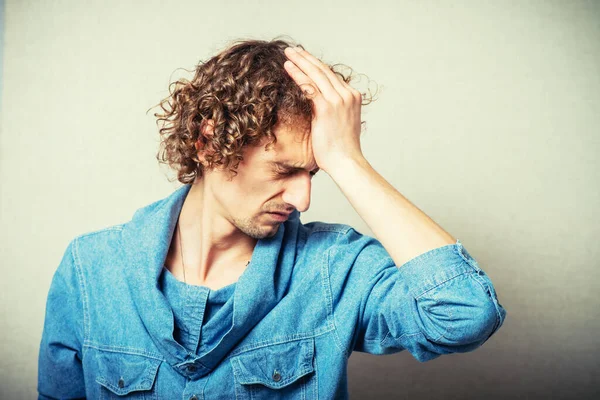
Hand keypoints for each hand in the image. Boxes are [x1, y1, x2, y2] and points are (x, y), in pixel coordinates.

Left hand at [283, 46, 364, 173]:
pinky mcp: (326, 107)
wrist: (346, 161)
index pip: (331, 76)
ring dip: (300, 61)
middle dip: (306, 58)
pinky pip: (309, 86)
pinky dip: (297, 74)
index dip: (316, 65)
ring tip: (288, 53)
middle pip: (324, 70)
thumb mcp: (340, 123)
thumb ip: (333, 110)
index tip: (304, 58)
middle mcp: (348, 94)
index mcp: (353, 97)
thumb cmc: (341, 149)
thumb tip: (320, 107)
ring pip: (316, 74)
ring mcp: (338, 100)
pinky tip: (287, 67)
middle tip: (293, 50)